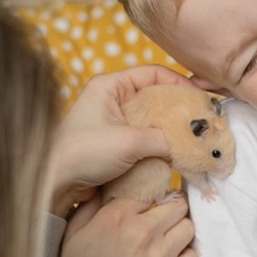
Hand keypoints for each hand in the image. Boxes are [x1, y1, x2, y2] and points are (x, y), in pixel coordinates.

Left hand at [50, 66, 196, 213]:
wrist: (54, 184)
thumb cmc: (84, 153)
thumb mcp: (129, 141)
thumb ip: (163, 139)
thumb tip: (185, 145)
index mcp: (109, 86)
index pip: (152, 73)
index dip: (179, 83)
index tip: (200, 98)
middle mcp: (111, 100)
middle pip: (154, 97)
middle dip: (178, 110)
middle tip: (202, 122)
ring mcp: (112, 123)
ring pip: (151, 121)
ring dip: (170, 131)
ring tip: (193, 140)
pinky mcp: (114, 144)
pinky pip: (143, 140)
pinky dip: (159, 146)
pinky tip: (174, 155)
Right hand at [50, 193, 197, 256]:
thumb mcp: (72, 238)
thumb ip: (89, 208)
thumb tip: (104, 188)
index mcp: (115, 218)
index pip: (149, 190)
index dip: (151, 196)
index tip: (151, 203)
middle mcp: (141, 232)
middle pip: (177, 204)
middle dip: (172, 209)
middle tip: (165, 218)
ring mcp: (160, 256)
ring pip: (188, 226)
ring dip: (180, 231)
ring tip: (168, 240)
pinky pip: (193, 254)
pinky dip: (185, 255)